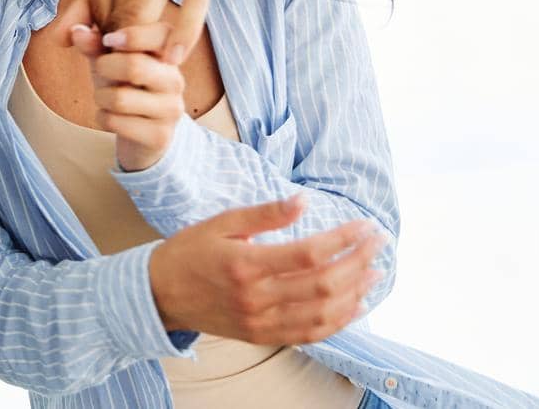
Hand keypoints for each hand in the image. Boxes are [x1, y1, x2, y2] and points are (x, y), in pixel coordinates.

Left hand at [62, 0, 237, 64]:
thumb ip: (85, 3)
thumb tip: (59, 41)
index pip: (96, 7)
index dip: (104, 34)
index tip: (116, 47)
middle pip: (120, 13)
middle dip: (125, 42)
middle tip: (133, 59)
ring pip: (147, 14)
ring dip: (149, 45)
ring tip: (152, 60)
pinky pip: (191, 7)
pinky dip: (182, 36)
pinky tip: (175, 57)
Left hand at [69, 22, 182, 171]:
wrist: (143, 135)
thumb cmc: (126, 87)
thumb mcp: (110, 61)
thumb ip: (95, 45)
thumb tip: (77, 32)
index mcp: (168, 54)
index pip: (162, 33)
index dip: (131, 35)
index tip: (109, 40)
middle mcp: (175, 79)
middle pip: (134, 66)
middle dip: (104, 68)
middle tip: (100, 70)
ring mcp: (171, 109)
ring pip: (119, 98)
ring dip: (100, 97)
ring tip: (106, 98)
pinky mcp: (160, 136)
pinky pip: (115, 122)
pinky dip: (102, 118)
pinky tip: (112, 118)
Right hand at [148, 198, 382, 345]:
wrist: (160, 294)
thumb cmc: (190, 251)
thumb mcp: (222, 222)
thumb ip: (265, 213)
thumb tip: (303, 201)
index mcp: (246, 264)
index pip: (309, 254)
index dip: (343, 240)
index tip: (365, 225)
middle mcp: (256, 298)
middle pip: (323, 284)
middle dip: (358, 262)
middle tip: (378, 243)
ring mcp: (261, 322)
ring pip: (322, 314)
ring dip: (355, 293)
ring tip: (374, 271)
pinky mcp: (263, 336)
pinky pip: (309, 334)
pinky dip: (338, 322)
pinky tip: (356, 305)